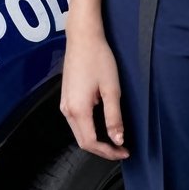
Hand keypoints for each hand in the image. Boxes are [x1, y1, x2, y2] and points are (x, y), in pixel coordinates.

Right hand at [60, 25, 128, 159]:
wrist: (83, 37)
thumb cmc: (98, 58)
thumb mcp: (111, 89)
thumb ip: (114, 117)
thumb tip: (118, 140)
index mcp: (78, 110)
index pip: (90, 143)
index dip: (108, 152)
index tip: (124, 152)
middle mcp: (67, 110)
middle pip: (82, 141)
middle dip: (102, 149)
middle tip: (121, 148)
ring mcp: (64, 103)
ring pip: (78, 132)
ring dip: (95, 139)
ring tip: (114, 139)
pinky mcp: (66, 97)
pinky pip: (76, 121)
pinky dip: (89, 128)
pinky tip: (102, 124)